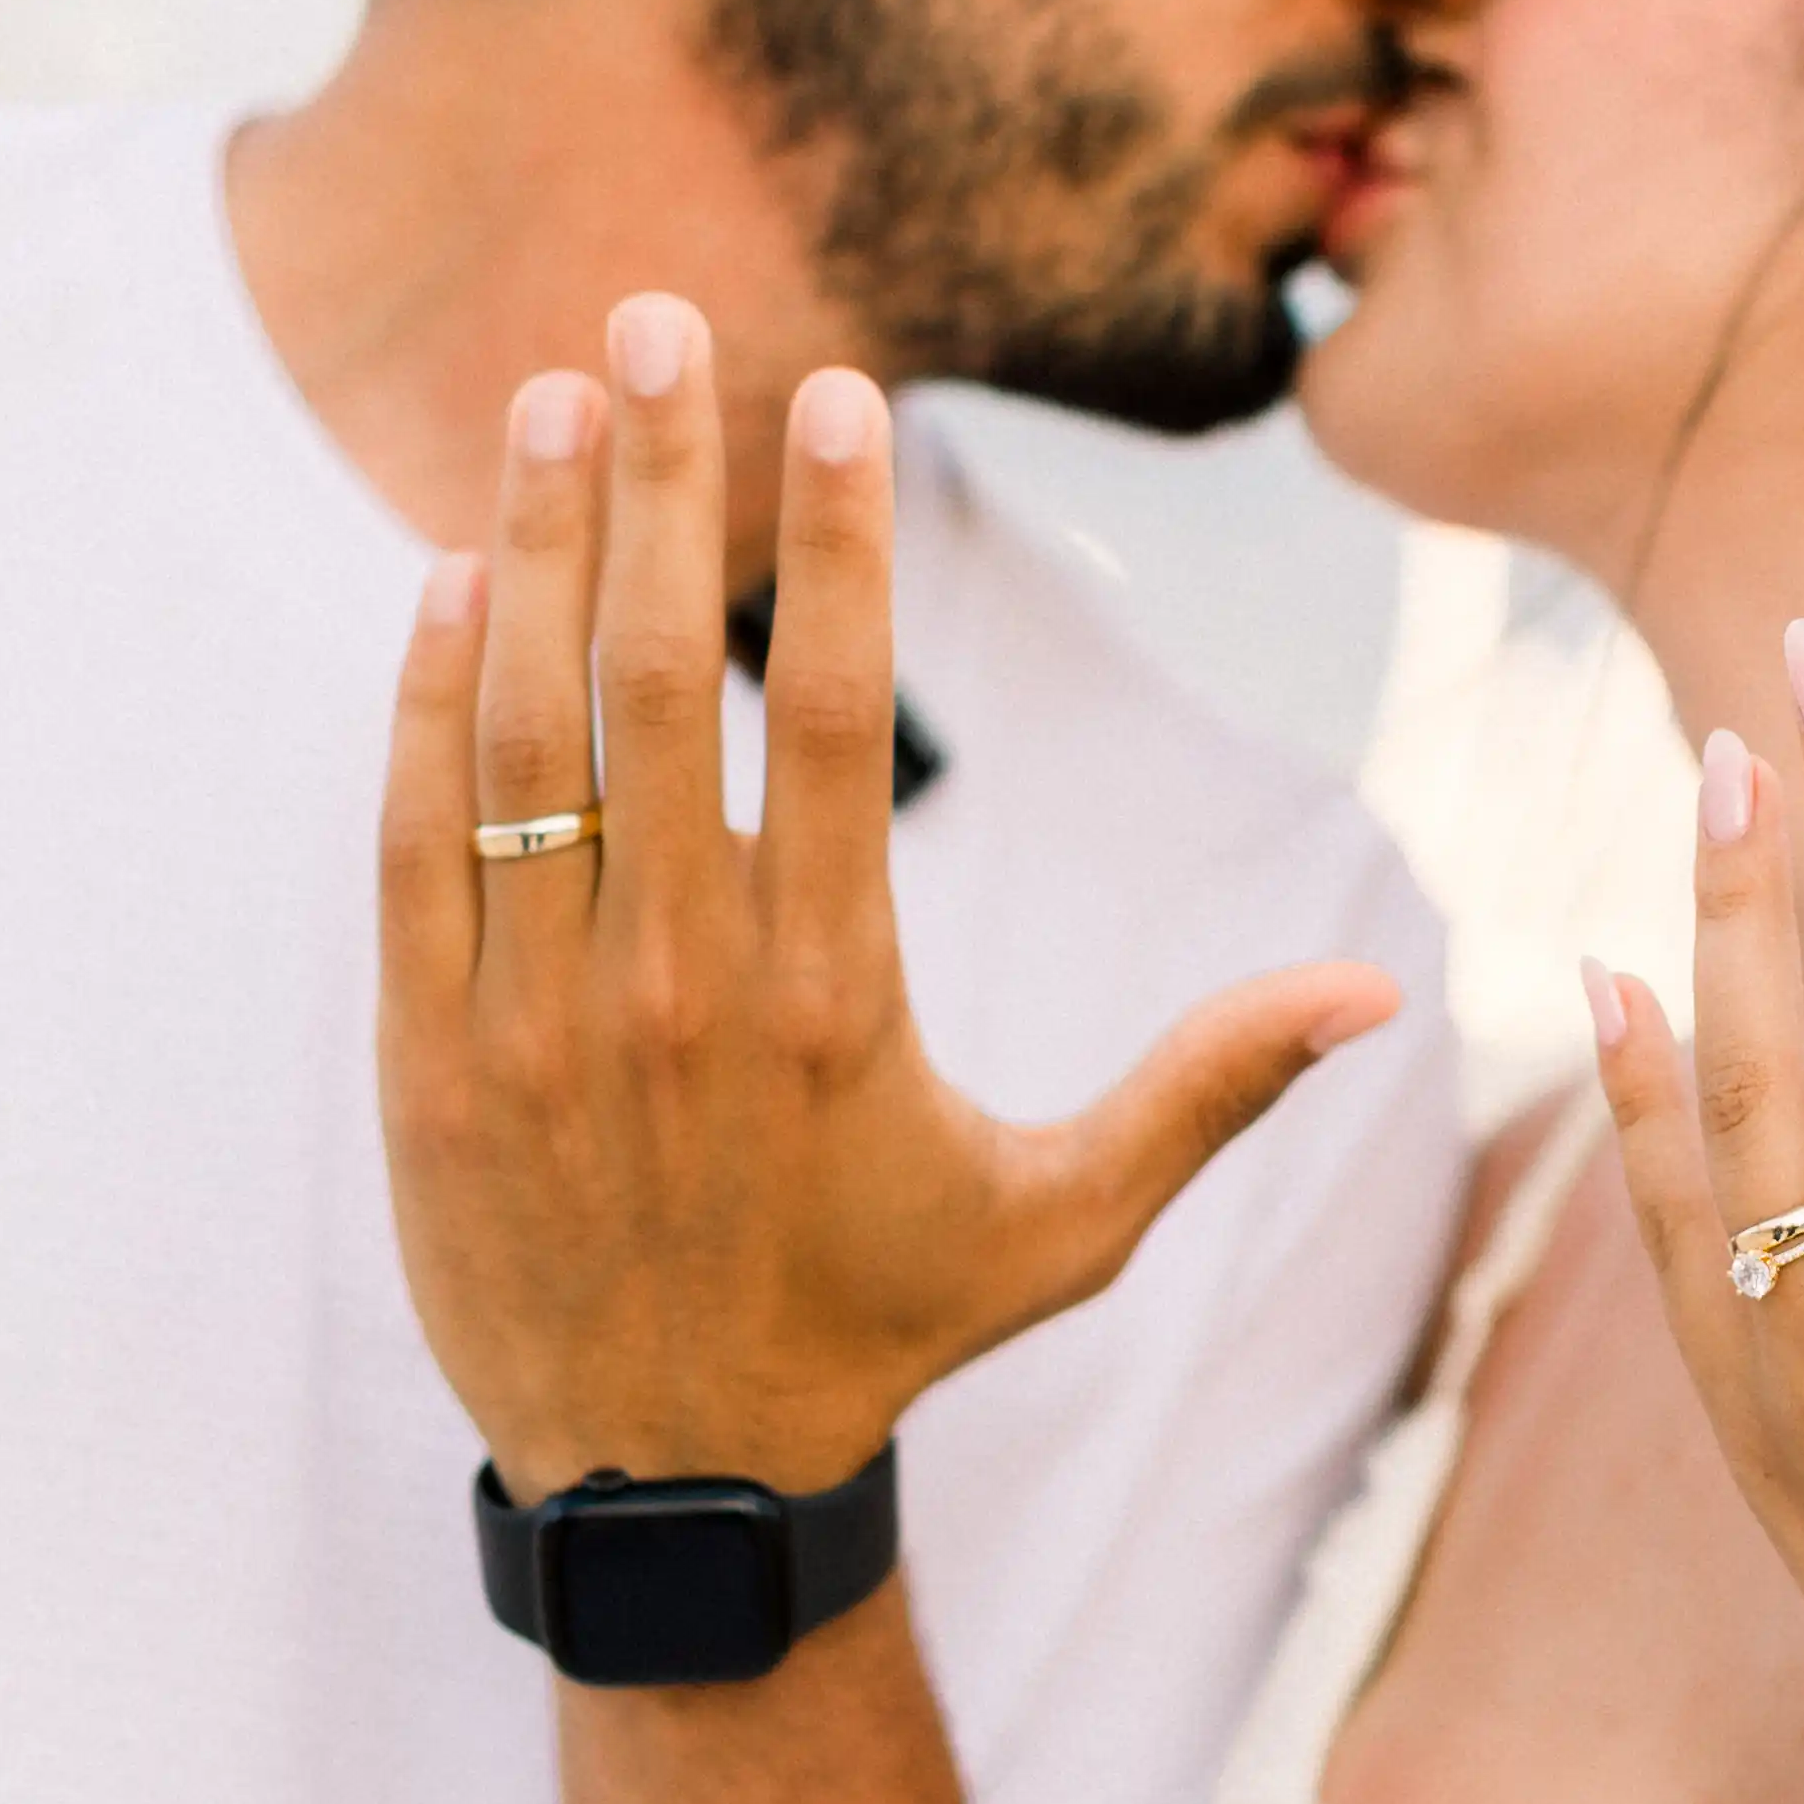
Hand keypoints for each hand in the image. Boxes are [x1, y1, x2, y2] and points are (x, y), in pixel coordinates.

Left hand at [379, 301, 1397, 1500]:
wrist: (673, 1485)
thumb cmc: (883, 1330)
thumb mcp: (1067, 1223)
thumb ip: (1211, 1088)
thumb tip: (1384, 992)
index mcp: (844, 996)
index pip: (836, 716)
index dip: (832, 542)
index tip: (836, 394)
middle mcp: (683, 987)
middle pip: (660, 678)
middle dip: (656, 478)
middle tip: (655, 319)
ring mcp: (542, 1017)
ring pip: (529, 735)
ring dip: (526, 549)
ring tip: (540, 398)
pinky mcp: (431, 1057)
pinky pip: (420, 844)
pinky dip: (427, 708)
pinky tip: (442, 586)